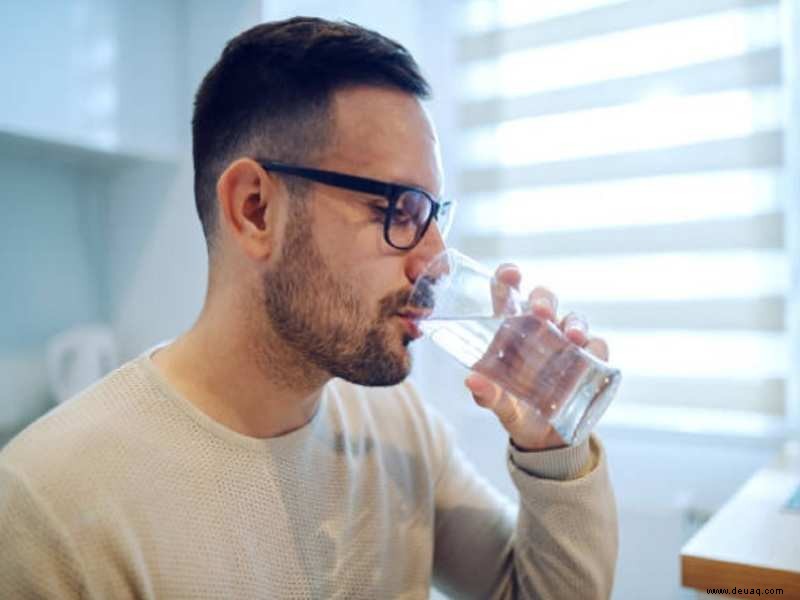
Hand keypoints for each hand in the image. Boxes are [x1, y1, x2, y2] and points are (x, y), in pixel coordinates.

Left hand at [464, 264, 609, 450]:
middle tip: (541, 312)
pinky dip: (596, 347)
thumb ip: (486, 394)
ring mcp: (566, 345)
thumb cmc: (514, 410)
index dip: (509, 278)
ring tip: (571, 337)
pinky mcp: (589, 362)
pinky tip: (591, 353)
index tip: (511, 275)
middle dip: (544, 300)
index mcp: (511, 331)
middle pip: (545, 300)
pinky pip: (597, 347)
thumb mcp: (499, 404)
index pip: (509, 296)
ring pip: (574, 319)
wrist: (543, 440)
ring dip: (574, 324)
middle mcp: (540, 331)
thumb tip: (472, 380)